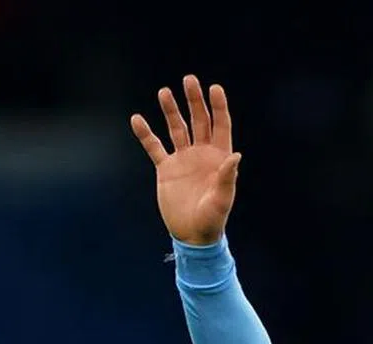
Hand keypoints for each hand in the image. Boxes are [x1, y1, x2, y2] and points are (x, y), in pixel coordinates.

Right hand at [130, 74, 240, 245]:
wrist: (192, 235)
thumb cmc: (212, 220)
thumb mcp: (222, 200)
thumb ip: (227, 178)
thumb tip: (235, 156)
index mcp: (220, 158)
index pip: (221, 126)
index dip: (218, 107)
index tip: (214, 88)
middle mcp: (202, 154)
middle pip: (199, 121)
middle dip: (194, 101)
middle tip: (189, 80)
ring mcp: (183, 159)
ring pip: (176, 129)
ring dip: (171, 111)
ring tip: (164, 92)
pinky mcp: (166, 169)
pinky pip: (154, 147)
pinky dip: (145, 134)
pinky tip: (137, 119)